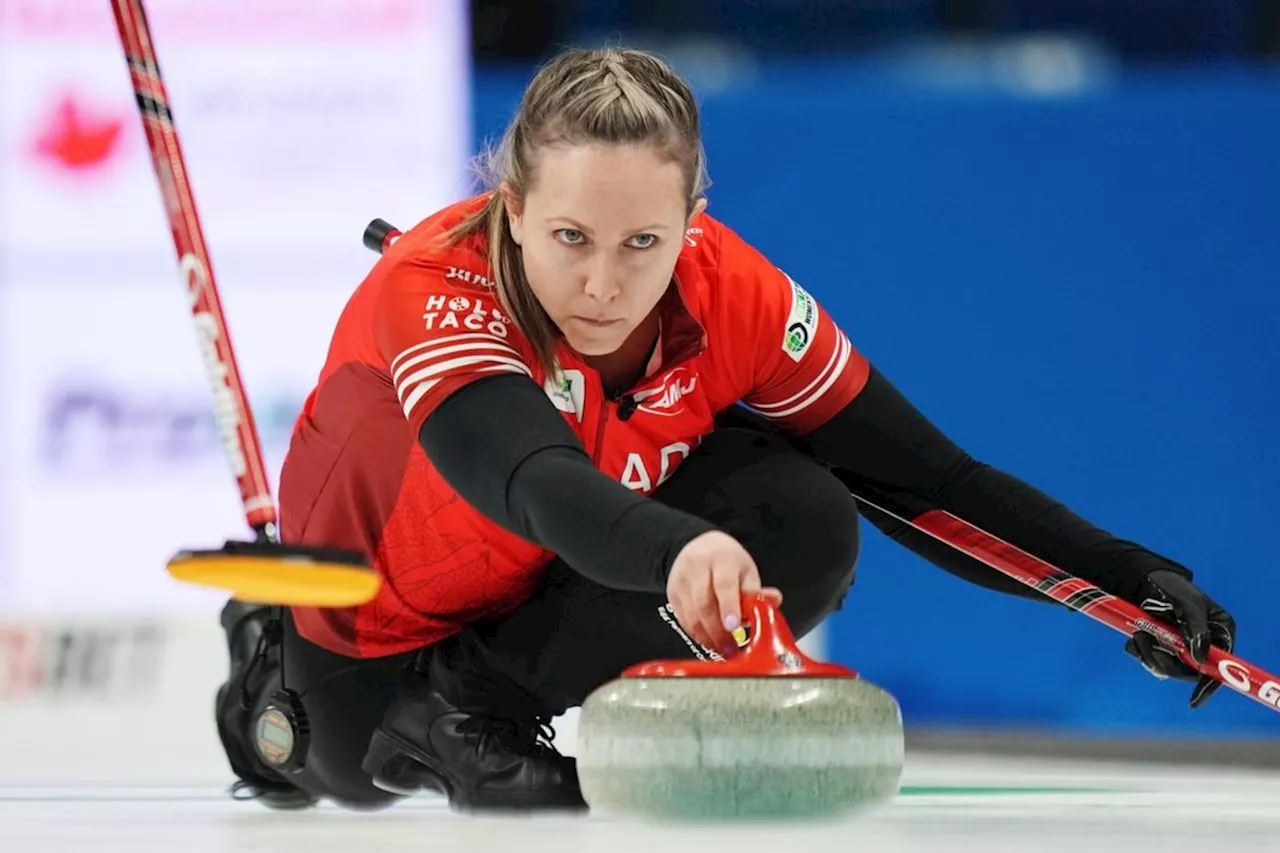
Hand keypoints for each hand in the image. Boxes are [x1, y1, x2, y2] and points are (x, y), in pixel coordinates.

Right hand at [666, 531, 781, 656]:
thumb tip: (774, 602)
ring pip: (691, 615)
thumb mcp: (746, 571)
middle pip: (704, 603)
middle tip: (731, 648)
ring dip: (707, 637)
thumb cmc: (727, 561)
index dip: (729, 607)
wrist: (699, 547)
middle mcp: (697, 567)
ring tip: (722, 649)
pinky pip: (684, 619)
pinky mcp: (672, 592)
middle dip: (718, 630)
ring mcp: (681, 580)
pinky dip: (697, 634)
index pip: (724, 584)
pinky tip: (709, 641)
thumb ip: (757, 591)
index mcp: (721, 559)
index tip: (734, 626)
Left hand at [1123, 568, 1235, 707]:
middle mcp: (1203, 642)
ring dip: (1149, 654)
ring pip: (1167, 667)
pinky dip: (1140, 651)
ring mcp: (1181, 646)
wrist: (1142, 579)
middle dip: (1164, 661)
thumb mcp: (1188, 604)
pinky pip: (1151, 660)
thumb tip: (1199, 658)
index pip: (1221, 666)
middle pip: (1189, 671)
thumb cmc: (1171, 587)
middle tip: (1142, 641)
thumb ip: (1197, 630)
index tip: (1194, 699)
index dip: (1209, 684)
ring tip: (1137, 633)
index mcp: (1219, 632)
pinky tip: (1135, 637)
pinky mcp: (1161, 646)